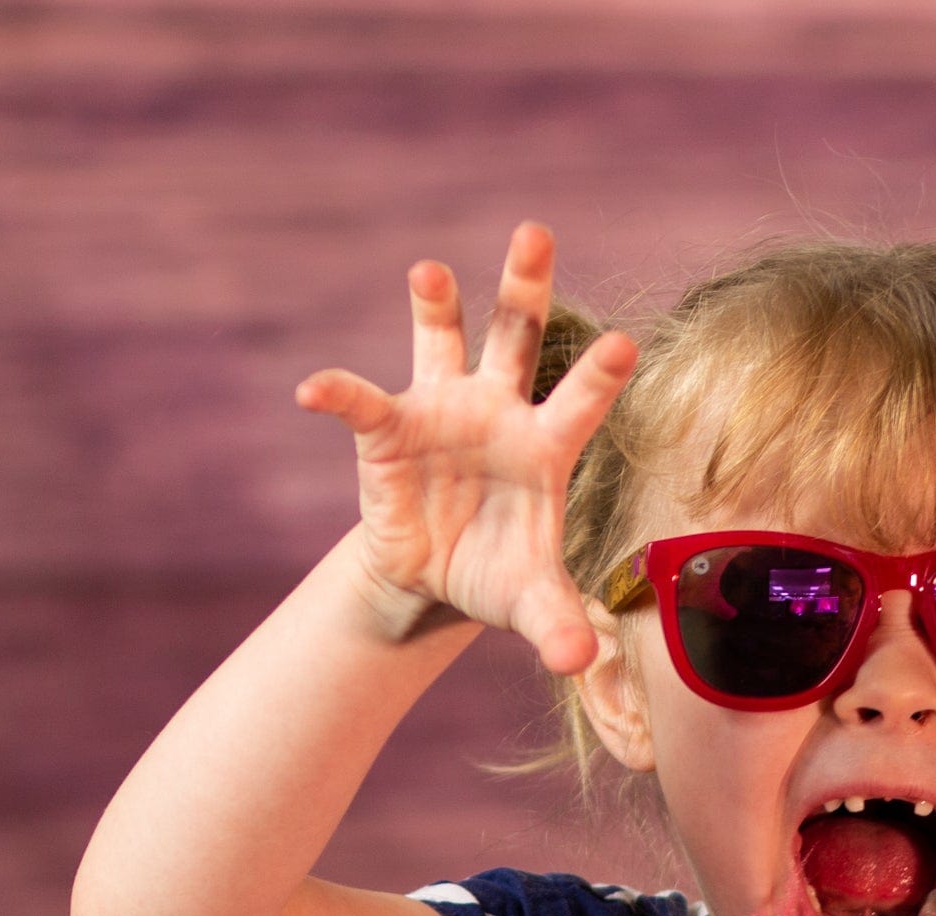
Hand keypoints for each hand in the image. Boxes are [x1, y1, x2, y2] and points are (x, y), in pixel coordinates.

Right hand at [296, 221, 636, 670]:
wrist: (435, 579)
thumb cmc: (498, 576)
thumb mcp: (532, 603)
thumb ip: (559, 624)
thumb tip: (577, 664)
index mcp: (547, 447)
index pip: (580, 403)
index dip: (599, 375)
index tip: (624, 343)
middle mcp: (499, 411)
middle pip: (517, 337)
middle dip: (524, 285)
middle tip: (535, 231)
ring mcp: (443, 409)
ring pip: (443, 339)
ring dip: (435, 304)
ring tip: (429, 271)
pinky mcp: (390, 427)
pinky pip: (361, 403)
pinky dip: (336, 394)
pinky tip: (312, 391)